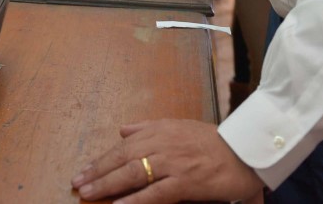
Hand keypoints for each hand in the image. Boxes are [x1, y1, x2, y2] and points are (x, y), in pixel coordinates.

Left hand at [72, 119, 262, 203]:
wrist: (245, 151)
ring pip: (133, 173)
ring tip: (89, 193)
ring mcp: (173, 163)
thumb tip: (123, 129)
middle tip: (78, 183)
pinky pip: (155, 193)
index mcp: (160, 130)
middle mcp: (163, 143)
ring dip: (108, 184)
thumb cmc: (213, 141)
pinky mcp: (185, 181)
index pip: (123, 145)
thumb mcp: (179, 126)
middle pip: (123, 158)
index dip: (102, 159)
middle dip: (98, 172)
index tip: (84, 170)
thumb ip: (148, 128)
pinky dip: (135, 200)